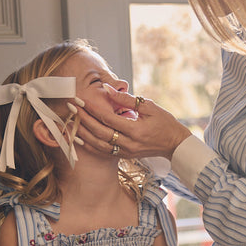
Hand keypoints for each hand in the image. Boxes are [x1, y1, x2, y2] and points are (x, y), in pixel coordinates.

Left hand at [73, 86, 190, 159]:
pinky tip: (79, 137)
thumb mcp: (149, 106)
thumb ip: (126, 99)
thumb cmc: (164, 122)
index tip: (80, 99)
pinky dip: (89, 145)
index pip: (108, 118)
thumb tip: (107, 89)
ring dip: (82, 133)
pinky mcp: (124, 156)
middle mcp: (129, 143)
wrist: (174, 144)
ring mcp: (126, 152)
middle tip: (71, 107)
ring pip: (98, 144)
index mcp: (135, 130)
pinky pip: (102, 152)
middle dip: (83, 119)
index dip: (92, 108)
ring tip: (70, 122)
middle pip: (99, 132)